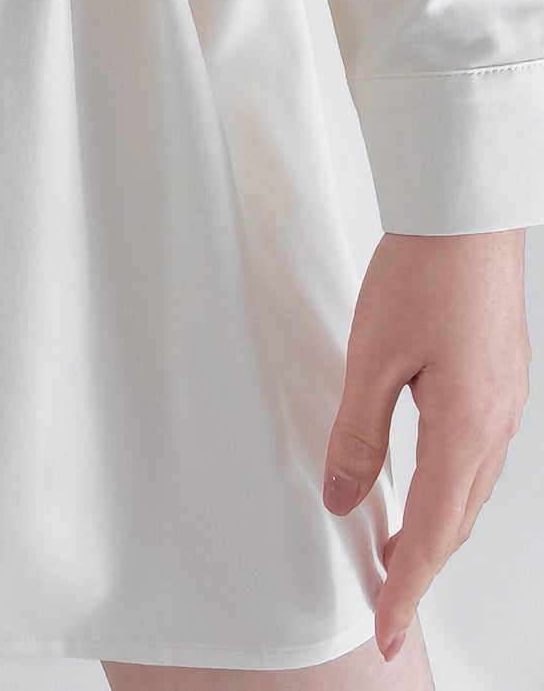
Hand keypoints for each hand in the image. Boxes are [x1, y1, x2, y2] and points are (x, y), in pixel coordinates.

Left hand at [323, 228, 529, 661]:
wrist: (466, 217)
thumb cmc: (423, 274)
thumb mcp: (371, 357)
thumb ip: (358, 433)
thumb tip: (343, 497)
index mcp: (466, 431)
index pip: (435, 534)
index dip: (408, 589)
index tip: (388, 631)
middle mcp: (497, 427)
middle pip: (459, 520)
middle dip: (423, 566)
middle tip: (387, 599)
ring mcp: (506, 404)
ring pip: (472, 489)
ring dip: (439, 526)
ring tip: (400, 552)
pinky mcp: (502, 381)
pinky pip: (479, 455)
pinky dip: (452, 486)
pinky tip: (429, 482)